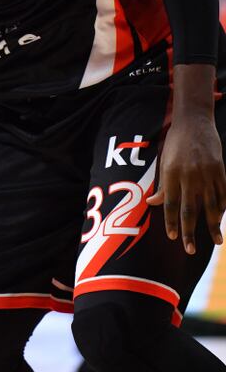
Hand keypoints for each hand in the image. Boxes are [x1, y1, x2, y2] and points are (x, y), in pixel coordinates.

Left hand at [147, 116, 225, 253]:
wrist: (195, 121)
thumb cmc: (175, 142)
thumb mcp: (164, 161)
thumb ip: (162, 184)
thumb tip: (153, 204)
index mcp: (171, 173)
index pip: (170, 204)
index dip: (170, 222)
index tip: (172, 237)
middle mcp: (189, 176)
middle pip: (190, 210)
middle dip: (190, 232)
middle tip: (189, 250)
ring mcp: (207, 174)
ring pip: (211, 206)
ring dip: (213, 225)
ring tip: (216, 242)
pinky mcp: (220, 170)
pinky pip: (223, 194)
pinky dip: (222, 209)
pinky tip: (221, 220)